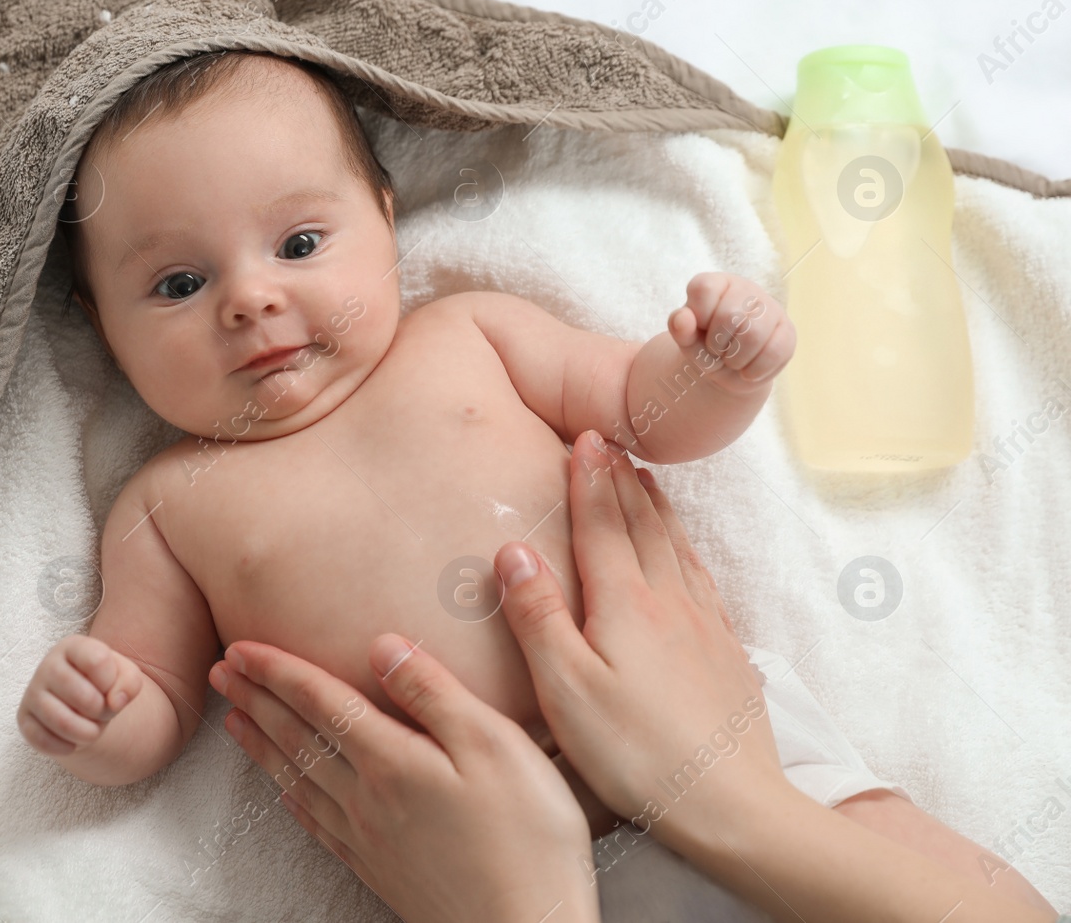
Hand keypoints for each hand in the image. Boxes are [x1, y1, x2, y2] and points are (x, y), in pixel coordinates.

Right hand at [17, 635, 146, 756]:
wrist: (80, 704)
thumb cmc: (103, 684)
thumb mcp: (125, 676)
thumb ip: (130, 682)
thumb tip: (115, 701)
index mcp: (73, 646)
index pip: (98, 661)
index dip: (112, 682)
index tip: (110, 687)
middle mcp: (48, 665)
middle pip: (84, 697)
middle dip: (102, 712)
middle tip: (102, 713)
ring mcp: (32, 692)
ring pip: (63, 722)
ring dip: (88, 734)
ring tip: (91, 730)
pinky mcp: (23, 718)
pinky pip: (44, 741)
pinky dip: (67, 747)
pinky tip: (72, 741)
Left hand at [210, 638, 599, 922]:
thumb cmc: (526, 839)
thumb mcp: (494, 744)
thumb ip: (432, 692)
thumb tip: (381, 645)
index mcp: (391, 760)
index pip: (318, 701)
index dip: (275, 670)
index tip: (238, 647)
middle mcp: (367, 798)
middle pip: (297, 737)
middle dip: (255, 699)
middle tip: (220, 671)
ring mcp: (369, 838)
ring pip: (298, 779)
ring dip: (261, 744)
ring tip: (233, 721)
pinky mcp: (380, 869)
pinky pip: (318, 825)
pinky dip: (292, 799)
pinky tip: (285, 794)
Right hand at [492, 431, 791, 853]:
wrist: (731, 805)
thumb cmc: (636, 755)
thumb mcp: (565, 690)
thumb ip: (538, 616)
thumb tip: (513, 550)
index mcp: (626, 605)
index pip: (602, 525)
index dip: (590, 479)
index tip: (583, 438)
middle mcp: (670, 603)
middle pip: (643, 525)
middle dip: (622, 480)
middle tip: (608, 445)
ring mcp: (705, 627)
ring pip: (678, 548)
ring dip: (657, 507)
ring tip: (644, 480)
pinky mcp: (728, 656)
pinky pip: (704, 581)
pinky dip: (687, 550)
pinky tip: (686, 555)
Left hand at [667, 272, 794, 387]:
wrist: (730, 370)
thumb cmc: (705, 347)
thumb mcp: (687, 341)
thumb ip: (680, 328)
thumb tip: (682, 317)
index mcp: (717, 283)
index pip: (704, 288)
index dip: (698, 317)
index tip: (700, 330)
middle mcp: (746, 289)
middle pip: (730, 315)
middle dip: (717, 344)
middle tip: (716, 351)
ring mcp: (771, 308)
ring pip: (754, 334)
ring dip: (736, 359)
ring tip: (732, 360)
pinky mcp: (788, 331)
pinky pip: (775, 352)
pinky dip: (755, 370)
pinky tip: (748, 370)